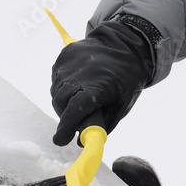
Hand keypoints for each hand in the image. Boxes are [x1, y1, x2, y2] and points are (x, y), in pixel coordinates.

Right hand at [50, 18, 154, 145]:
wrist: (127, 43)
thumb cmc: (128, 78)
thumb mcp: (123, 104)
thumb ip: (104, 124)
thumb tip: (82, 142)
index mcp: (97, 88)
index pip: (74, 111)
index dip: (65, 128)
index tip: (61, 140)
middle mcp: (78, 74)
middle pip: (60, 103)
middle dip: (65, 117)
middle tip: (74, 122)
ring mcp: (69, 63)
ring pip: (56, 91)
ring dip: (64, 102)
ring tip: (80, 100)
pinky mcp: (64, 56)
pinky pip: (57, 78)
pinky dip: (64, 86)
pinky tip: (78, 85)